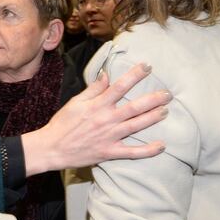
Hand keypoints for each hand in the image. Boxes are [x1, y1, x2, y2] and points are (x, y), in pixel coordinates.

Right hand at [22, 63, 170, 175]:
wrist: (52, 148)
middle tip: (167, 93)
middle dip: (152, 99)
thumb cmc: (62, 124)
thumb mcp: (75, 102)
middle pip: (134, 107)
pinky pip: (132, 152)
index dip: (134, 75)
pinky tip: (161, 146)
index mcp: (97, 105)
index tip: (147, 67)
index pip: (119, 87)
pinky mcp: (109, 152)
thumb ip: (93, 89)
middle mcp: (106, 120)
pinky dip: (147, 150)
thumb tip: (106, 74)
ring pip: (136, 126)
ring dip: (152, 118)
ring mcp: (109, 137)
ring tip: (165, 111)